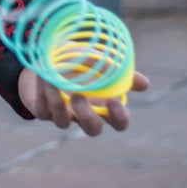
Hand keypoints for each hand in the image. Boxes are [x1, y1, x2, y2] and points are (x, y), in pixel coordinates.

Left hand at [18, 66, 149, 135]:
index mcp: (101, 105)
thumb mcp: (95, 61)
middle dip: (88, 117)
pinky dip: (41, 94)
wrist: (42, 57)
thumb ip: (116, 71)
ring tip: (52, 81)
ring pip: (62, 122)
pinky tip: (41, 77)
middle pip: (92, 130)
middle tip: (79, 97)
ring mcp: (62, 115)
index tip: (114, 101)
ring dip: (57, 102)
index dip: (119, 117)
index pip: (118, 122)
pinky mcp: (41, 111)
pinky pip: (42, 111)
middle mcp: (83, 114)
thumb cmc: (74, 62)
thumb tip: (145, 83)